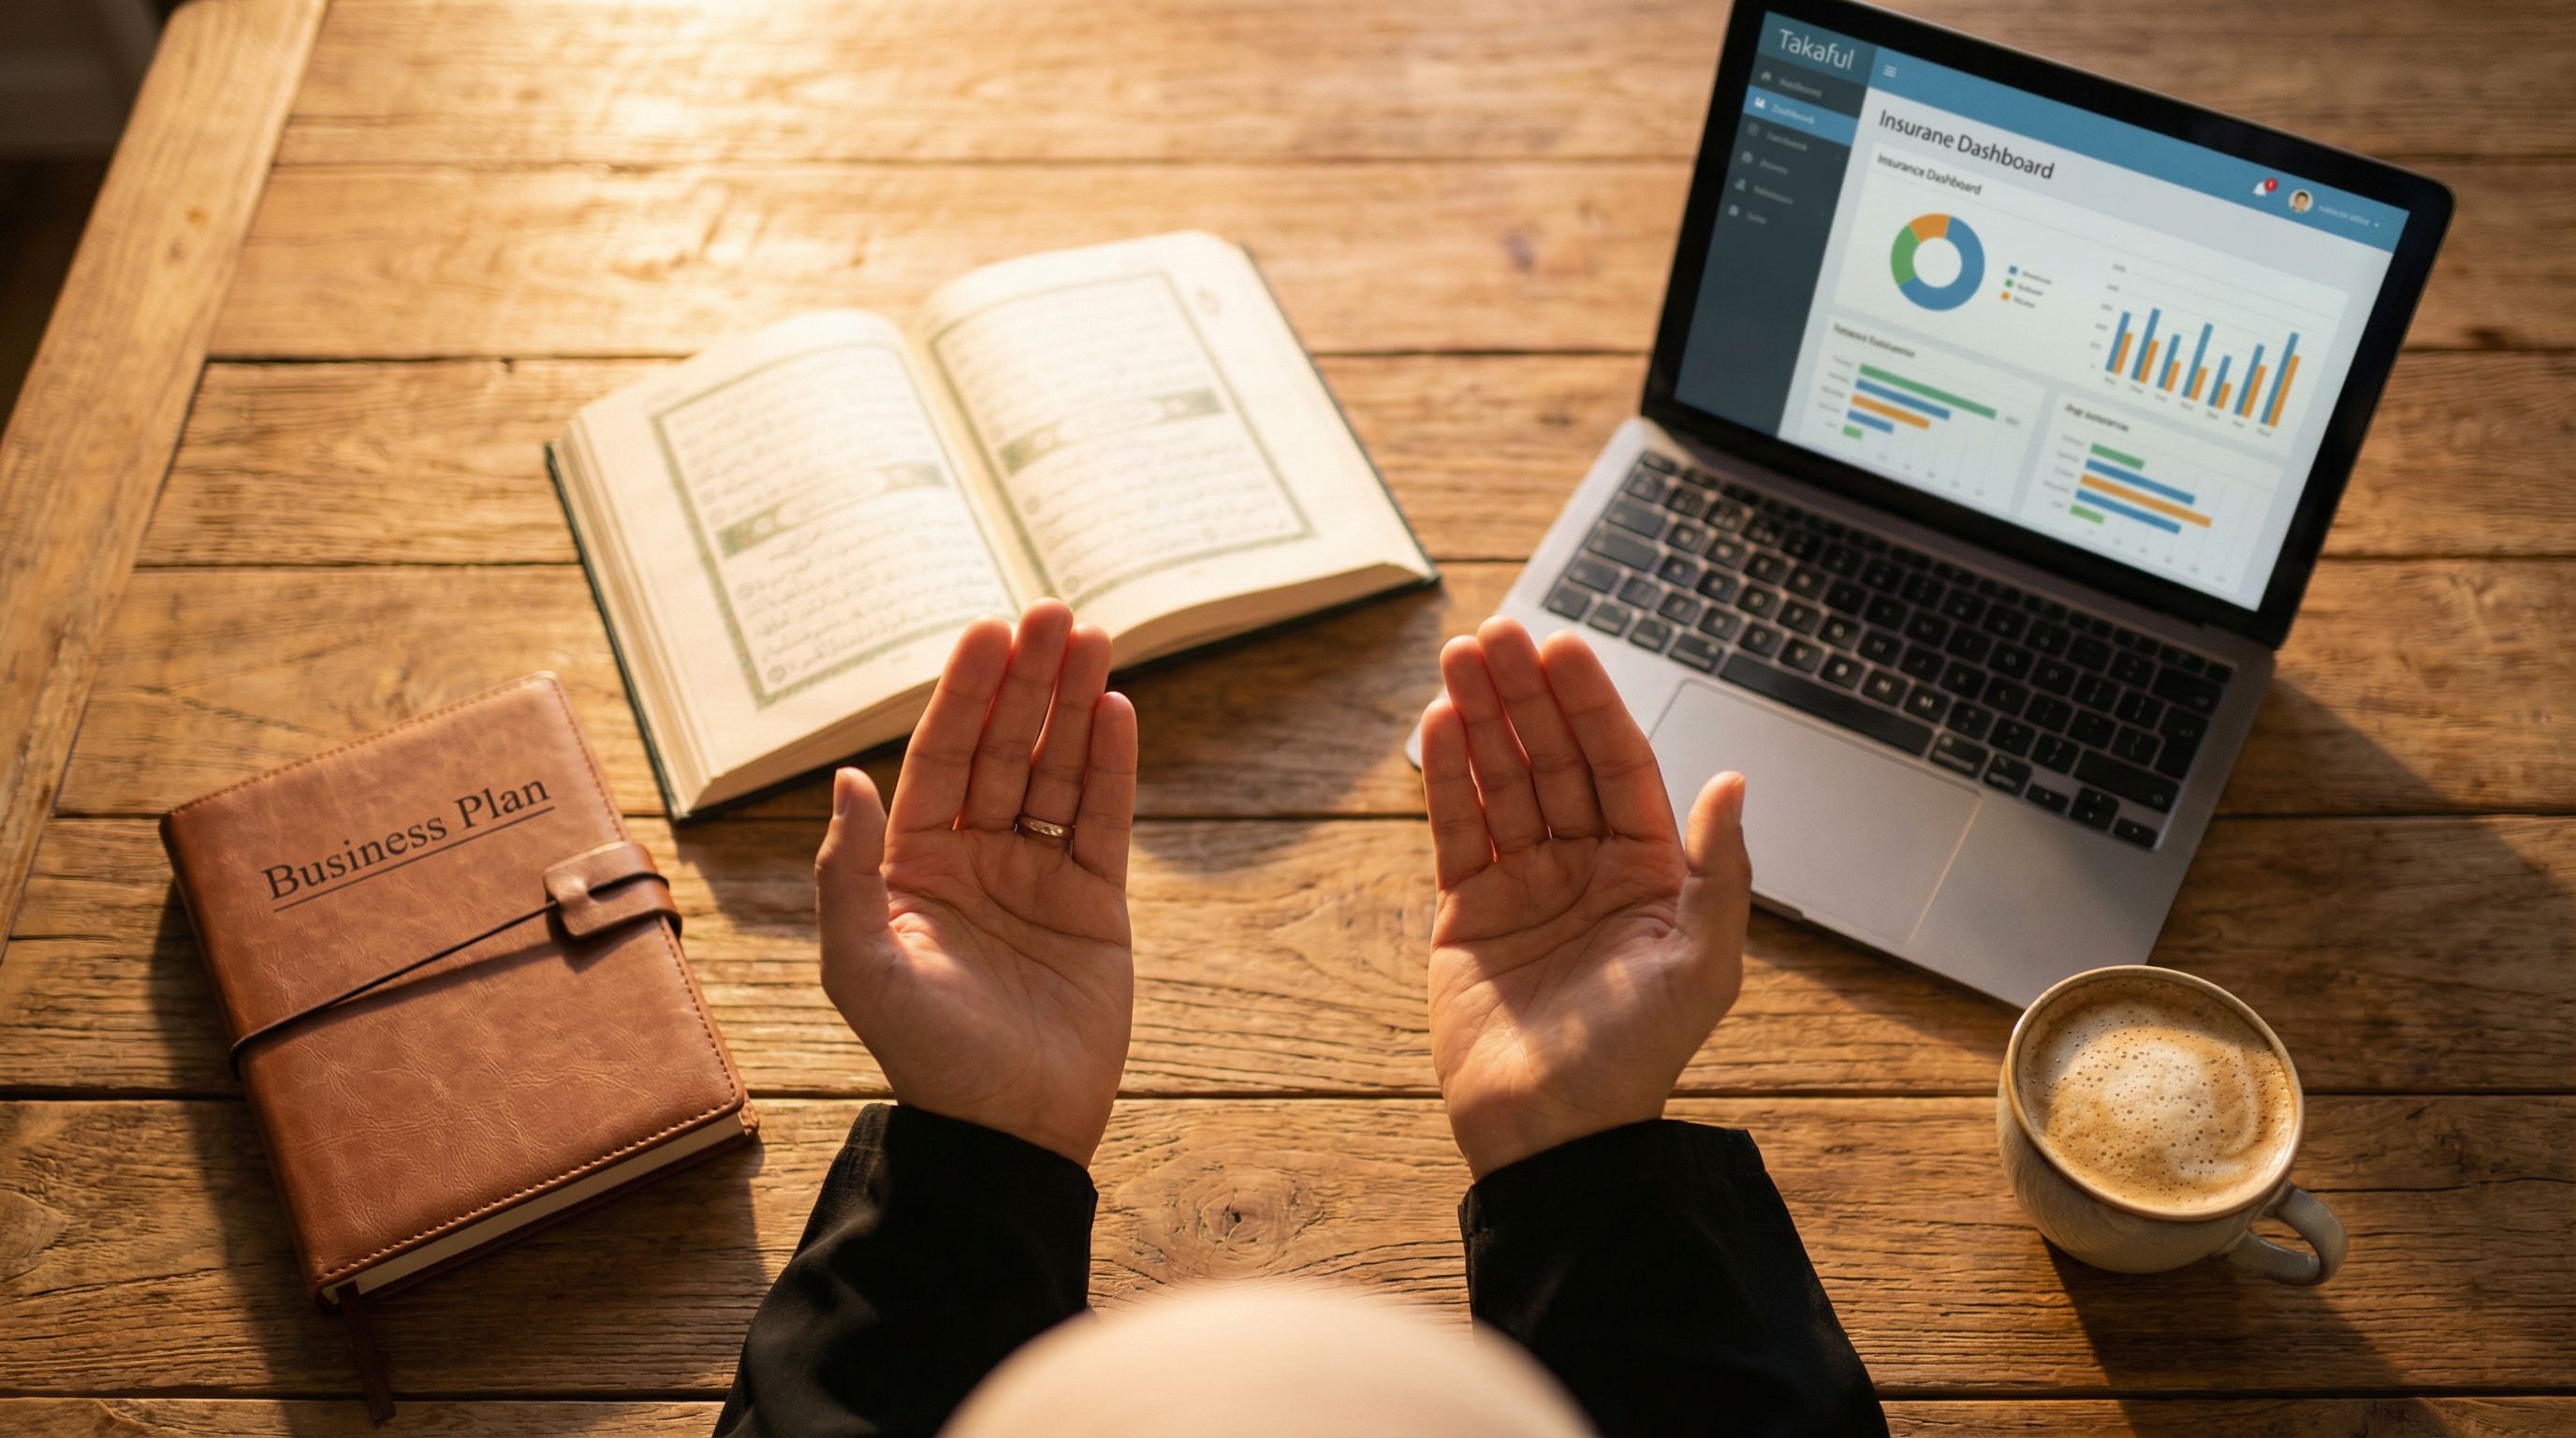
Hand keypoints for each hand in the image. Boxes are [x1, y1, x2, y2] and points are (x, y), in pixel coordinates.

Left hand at [815, 600, 1138, 1164]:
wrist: (1008, 1132)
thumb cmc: (926, 1059)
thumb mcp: (863, 969)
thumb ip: (847, 873)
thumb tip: (847, 777)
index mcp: (910, 863)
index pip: (941, 757)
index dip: (966, 693)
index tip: (990, 632)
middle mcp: (973, 857)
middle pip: (1004, 747)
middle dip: (1028, 680)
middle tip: (1053, 612)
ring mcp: (1036, 876)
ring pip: (1057, 770)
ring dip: (1074, 705)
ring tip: (1095, 639)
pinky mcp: (1094, 904)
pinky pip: (1102, 819)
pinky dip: (1112, 765)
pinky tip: (1117, 709)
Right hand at [1420, 618, 1751, 1177]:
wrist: (1554, 1135)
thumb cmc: (1635, 1059)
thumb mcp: (1702, 964)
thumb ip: (1720, 869)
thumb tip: (1733, 779)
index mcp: (1650, 871)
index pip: (1617, 766)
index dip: (1591, 705)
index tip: (1563, 649)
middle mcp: (1587, 867)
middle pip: (1553, 759)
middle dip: (1525, 695)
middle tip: (1497, 633)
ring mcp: (1525, 885)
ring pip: (1502, 782)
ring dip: (1480, 719)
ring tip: (1457, 658)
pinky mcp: (1468, 913)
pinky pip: (1458, 829)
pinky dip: (1448, 777)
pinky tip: (1438, 723)